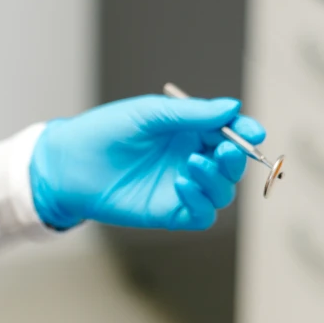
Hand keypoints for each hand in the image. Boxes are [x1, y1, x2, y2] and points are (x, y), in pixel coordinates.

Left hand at [30, 95, 267, 230]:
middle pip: (231, 165)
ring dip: (217, 180)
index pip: (230, 133)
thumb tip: (232, 107)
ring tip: (191, 165)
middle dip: (235, 158)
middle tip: (222, 151)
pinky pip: (201, 215)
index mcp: (190, 132)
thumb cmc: (105, 132)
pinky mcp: (169, 212)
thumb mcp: (149, 114)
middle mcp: (190, 160)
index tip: (253, 132)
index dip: (246, 132)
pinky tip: (182, 185)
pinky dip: (201, 202)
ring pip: (222, 192)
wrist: (70, 164)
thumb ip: (190, 114)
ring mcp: (181, 188)